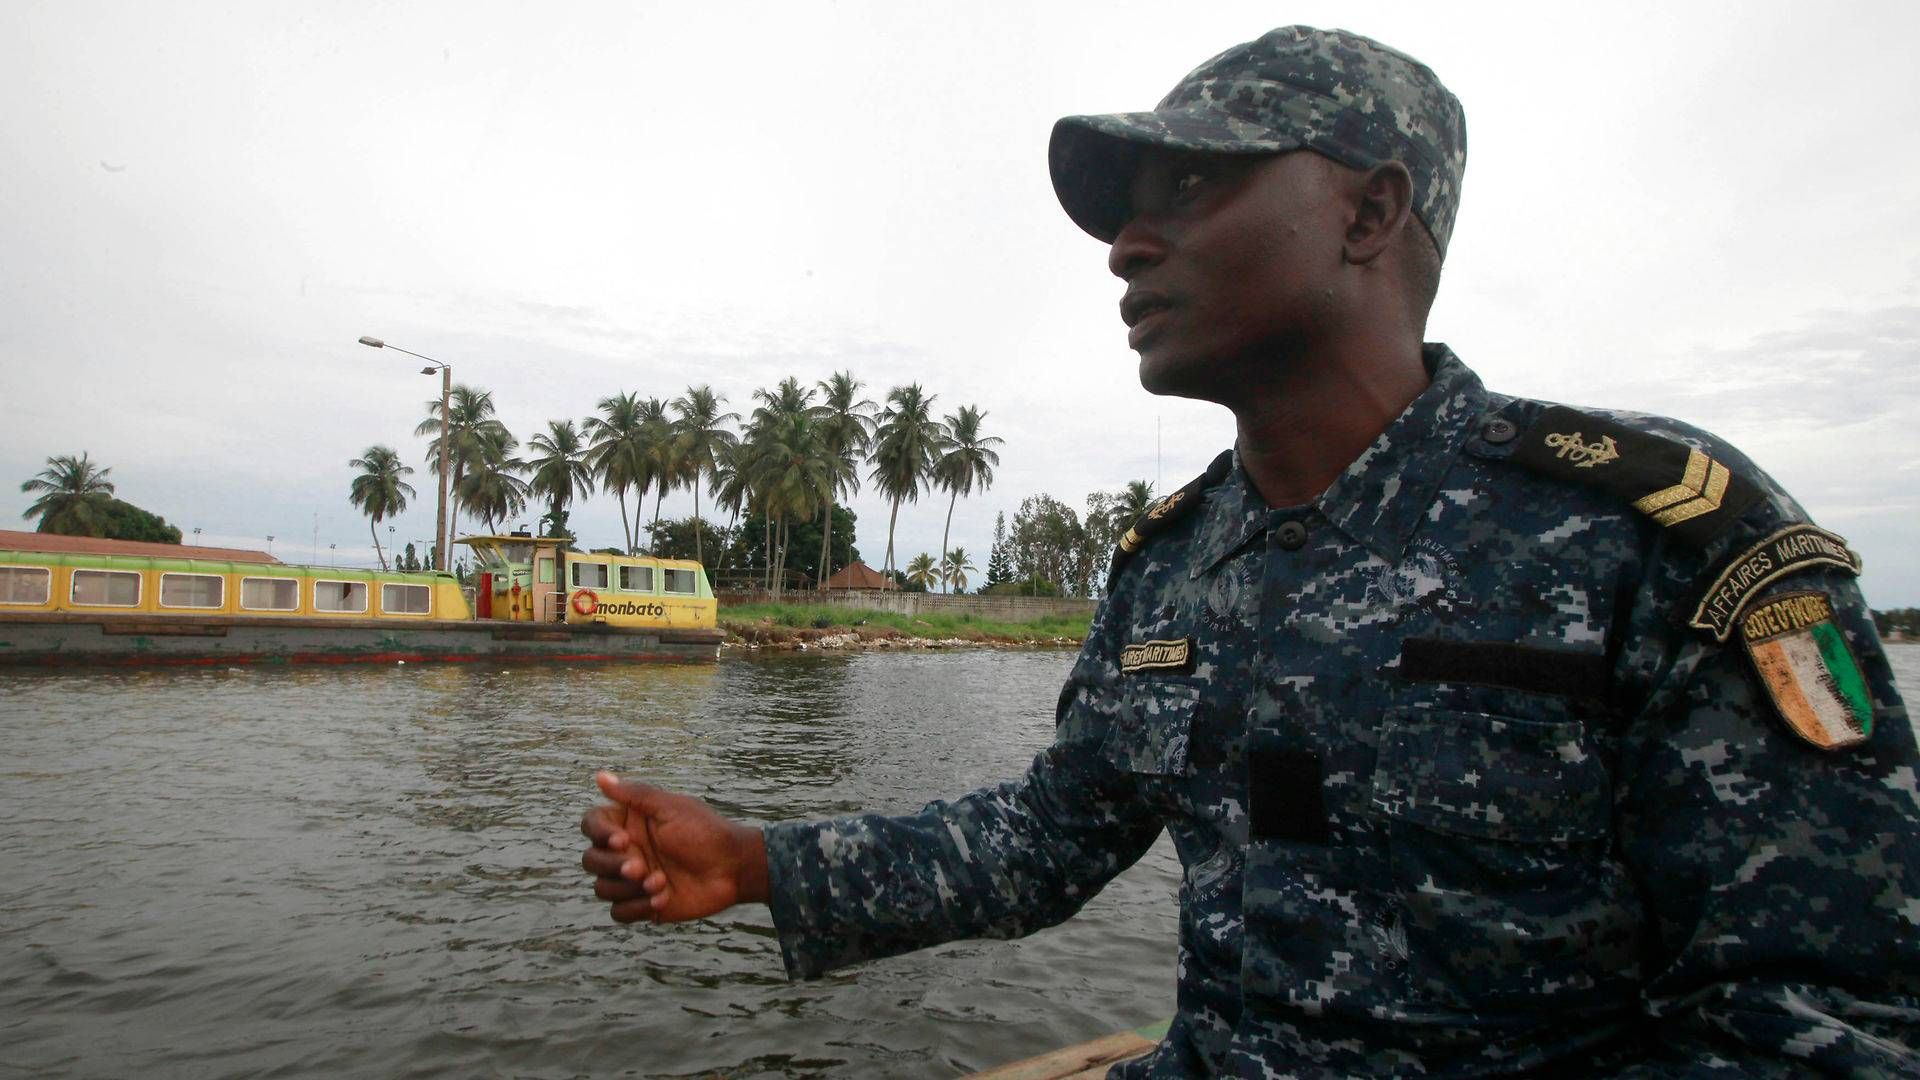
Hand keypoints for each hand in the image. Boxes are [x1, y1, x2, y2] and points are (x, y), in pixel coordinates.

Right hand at [580, 771, 768, 922]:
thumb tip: (601, 776)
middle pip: (591, 860)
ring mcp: (632, 879)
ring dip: (628, 889)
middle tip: (640, 868)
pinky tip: (663, 899)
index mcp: (629, 823)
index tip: (622, 840)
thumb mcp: (671, 809)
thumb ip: (635, 795)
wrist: (734, 868)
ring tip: (661, 883)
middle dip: (612, 866)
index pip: (592, 825)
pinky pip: (619, 912)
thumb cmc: (706, 833)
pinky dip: (636, 907)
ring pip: (601, 888)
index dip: (599, 834)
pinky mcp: (642, 904)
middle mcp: (626, 850)